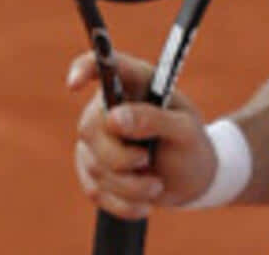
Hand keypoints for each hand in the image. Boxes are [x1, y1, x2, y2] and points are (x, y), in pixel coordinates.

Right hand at [66, 50, 215, 217]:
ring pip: (92, 163)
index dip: (83, 68)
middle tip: (147, 162)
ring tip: (156, 185)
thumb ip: (153, 119)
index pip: (101, 66)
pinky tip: (143, 202)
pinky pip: (94, 189)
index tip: (75, 84)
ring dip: (128, 185)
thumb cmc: (192, 145)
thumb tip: (114, 119)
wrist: (193, 179)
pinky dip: (121, 202)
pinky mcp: (94, 168)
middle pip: (90, 128)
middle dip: (119, 156)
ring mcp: (99, 138)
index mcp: (135, 83)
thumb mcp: (185, 131)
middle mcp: (110, 105)